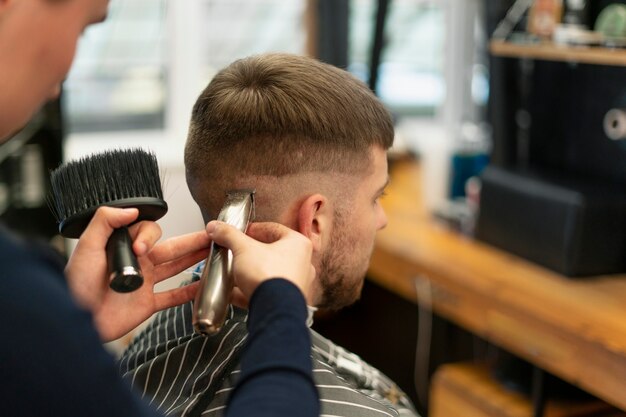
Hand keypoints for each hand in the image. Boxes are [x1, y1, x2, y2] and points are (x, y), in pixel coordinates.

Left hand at [65, 207, 210, 340]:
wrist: (76, 319)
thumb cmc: (75, 284)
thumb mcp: (86, 247)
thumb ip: (105, 222)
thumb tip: (131, 210)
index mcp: (125, 248)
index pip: (148, 233)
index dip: (149, 237)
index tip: (140, 249)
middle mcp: (138, 263)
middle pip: (172, 248)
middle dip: (192, 241)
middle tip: (210, 235)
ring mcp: (145, 284)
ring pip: (176, 268)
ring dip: (194, 260)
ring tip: (213, 253)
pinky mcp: (148, 304)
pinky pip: (173, 296)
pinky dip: (190, 292)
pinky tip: (203, 285)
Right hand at [206, 221, 315, 306]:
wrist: (274, 311)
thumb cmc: (270, 277)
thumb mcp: (244, 249)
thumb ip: (229, 235)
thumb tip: (218, 227)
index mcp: (297, 244)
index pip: (273, 229)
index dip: (253, 229)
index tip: (238, 232)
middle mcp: (301, 264)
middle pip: (269, 253)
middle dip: (248, 253)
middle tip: (234, 251)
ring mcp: (294, 284)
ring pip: (266, 273)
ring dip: (247, 273)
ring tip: (231, 271)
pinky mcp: (284, 302)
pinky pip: (263, 292)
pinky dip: (247, 291)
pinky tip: (231, 292)